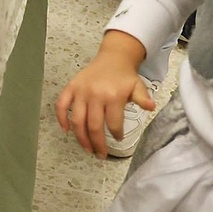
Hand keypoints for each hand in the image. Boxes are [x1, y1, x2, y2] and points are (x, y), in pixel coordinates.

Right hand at [55, 32, 154, 157]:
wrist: (113, 57)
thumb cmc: (125, 75)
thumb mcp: (137, 86)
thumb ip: (142, 99)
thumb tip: (151, 107)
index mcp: (112, 96)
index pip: (113, 124)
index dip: (116, 135)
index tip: (118, 140)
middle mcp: (95, 95)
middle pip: (93, 126)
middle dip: (97, 144)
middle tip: (100, 154)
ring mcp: (81, 91)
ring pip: (77, 120)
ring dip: (81, 137)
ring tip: (87, 149)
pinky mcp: (71, 87)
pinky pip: (61, 105)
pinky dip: (61, 118)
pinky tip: (66, 130)